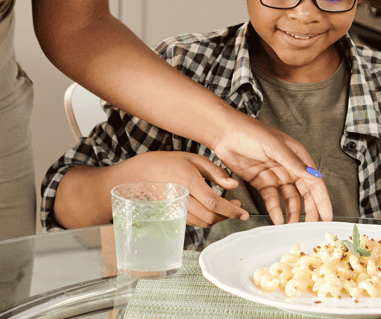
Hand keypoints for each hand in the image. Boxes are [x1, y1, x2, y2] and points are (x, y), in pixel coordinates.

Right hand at [121, 152, 249, 226]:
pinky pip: (194, 222)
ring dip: (218, 219)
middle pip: (210, 216)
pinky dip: (206, 219)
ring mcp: (176, 209)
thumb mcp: (192, 158)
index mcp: (189, 181)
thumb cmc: (166, 162)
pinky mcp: (173, 215)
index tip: (243, 213)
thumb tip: (234, 185)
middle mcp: (182, 198)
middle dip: (228, 216)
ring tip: (227, 209)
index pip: (215, 203)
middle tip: (238, 210)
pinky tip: (211, 210)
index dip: (232, 210)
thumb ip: (215, 171)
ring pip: (203, 223)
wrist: (137, 176)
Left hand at [209, 115, 331, 224]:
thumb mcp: (274, 145)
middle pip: (304, 193)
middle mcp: (288, 167)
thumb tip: (311, 175)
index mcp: (297, 156)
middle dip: (309, 210)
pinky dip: (275, 210)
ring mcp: (275, 175)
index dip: (322, 200)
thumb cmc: (249, 131)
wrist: (224, 133)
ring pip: (289, 199)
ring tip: (291, 226)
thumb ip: (293, 162)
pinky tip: (277, 218)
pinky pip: (272, 199)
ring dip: (291, 213)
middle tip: (310, 226)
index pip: (314, 182)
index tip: (327, 216)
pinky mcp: (261, 182)